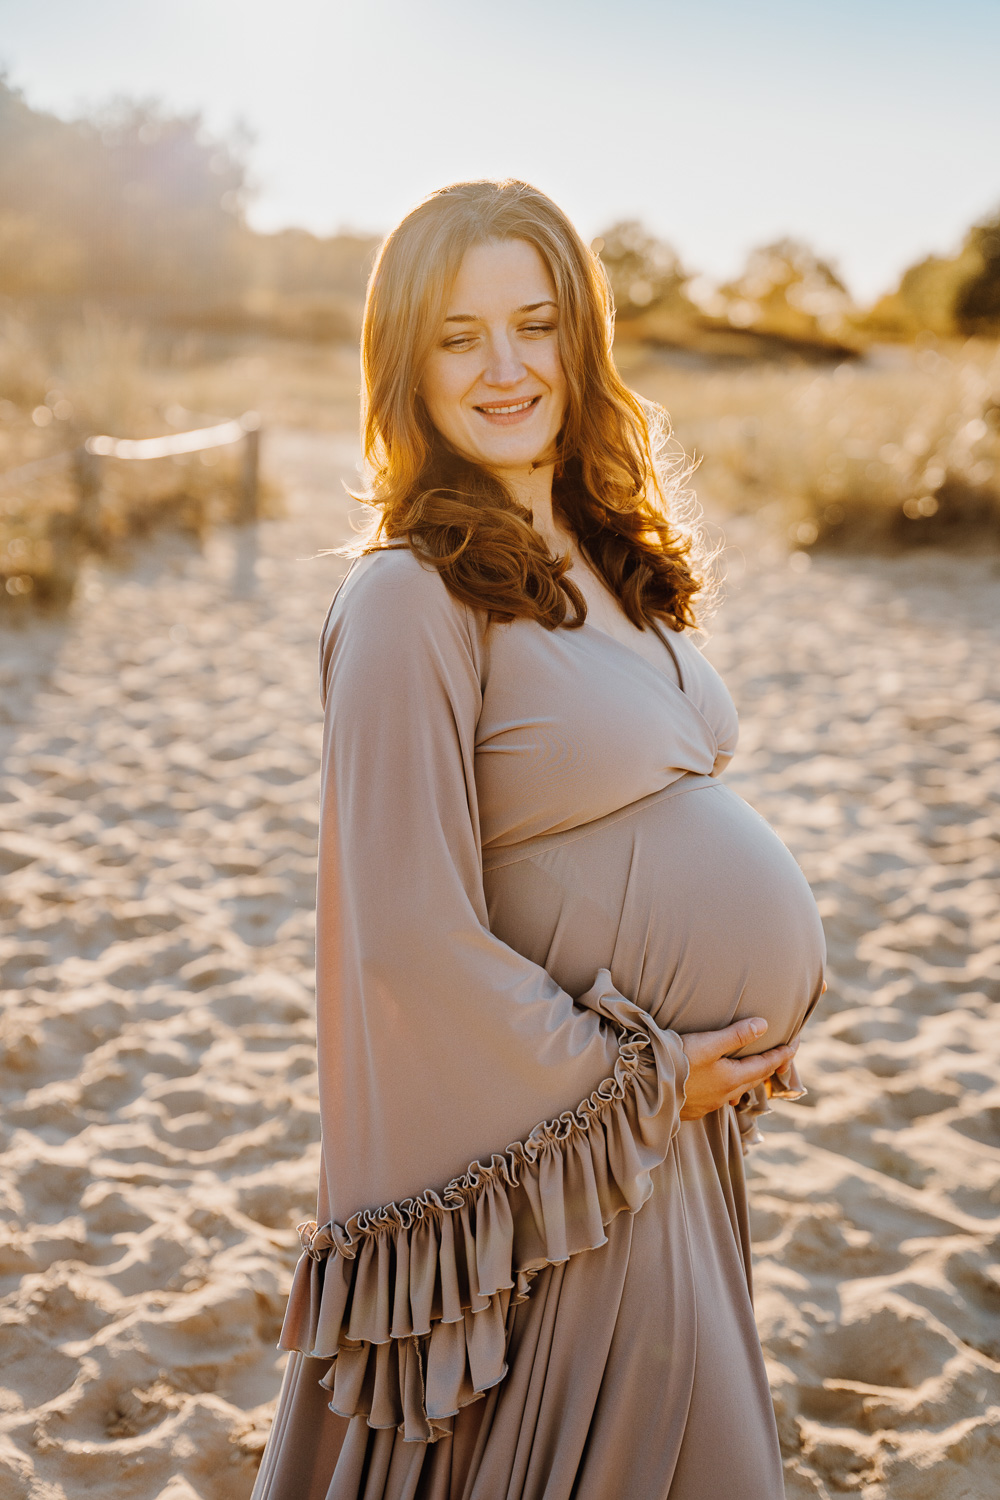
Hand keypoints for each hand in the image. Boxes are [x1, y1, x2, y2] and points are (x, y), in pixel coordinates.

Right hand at [678, 1018, 798, 1120]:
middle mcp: (724, 1095)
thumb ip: (736, 1034)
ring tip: (751, 1070)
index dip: (781, 1054)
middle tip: (779, 1055)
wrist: (643, 1087)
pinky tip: (720, 1085)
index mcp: (731, 1078)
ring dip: (747, 1079)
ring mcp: (708, 1104)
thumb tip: (764, 1024)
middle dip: (768, 1067)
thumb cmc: (675, 1061)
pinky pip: (719, 1098)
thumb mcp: (707, 1043)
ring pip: (736, 1091)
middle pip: (753, 1080)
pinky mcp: (693, 1109)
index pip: (765, 1065)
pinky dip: (728, 1088)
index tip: (795, 1045)